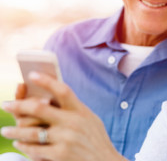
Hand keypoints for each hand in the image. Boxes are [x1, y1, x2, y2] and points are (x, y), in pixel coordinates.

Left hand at [1, 73, 126, 160]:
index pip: (62, 90)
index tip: (31, 75)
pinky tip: (19, 144)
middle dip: (18, 105)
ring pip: (30, 131)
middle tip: (5, 104)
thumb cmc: (95, 140)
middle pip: (39, 108)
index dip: (46, 81)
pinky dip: (24, 146)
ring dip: (14, 131)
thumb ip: (73, 109)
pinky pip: (34, 149)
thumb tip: (51, 98)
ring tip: (5, 131)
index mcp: (81, 110)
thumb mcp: (90, 120)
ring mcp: (66, 138)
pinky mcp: (60, 155)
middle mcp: (73, 122)